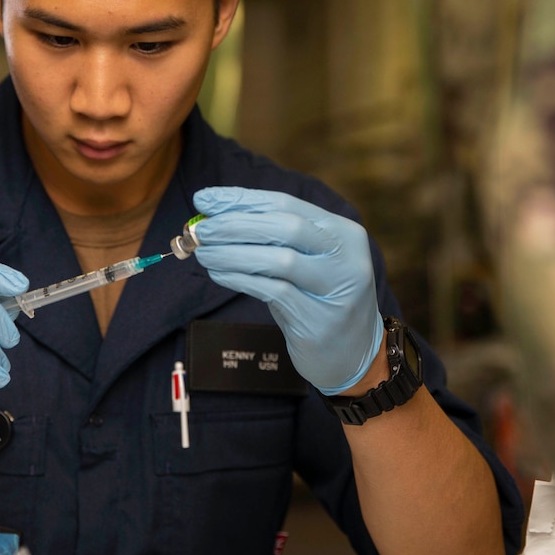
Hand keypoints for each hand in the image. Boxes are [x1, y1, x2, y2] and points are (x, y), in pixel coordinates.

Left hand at [191, 187, 384, 394]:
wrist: (353, 356)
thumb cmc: (318, 301)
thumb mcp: (306, 262)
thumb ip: (273, 239)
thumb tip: (216, 218)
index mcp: (342, 232)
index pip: (286, 204)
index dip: (242, 199)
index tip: (204, 198)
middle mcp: (346, 256)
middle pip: (285, 226)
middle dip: (236, 224)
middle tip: (201, 229)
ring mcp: (337, 289)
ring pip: (279, 259)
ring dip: (233, 253)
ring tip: (203, 253)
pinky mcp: (319, 320)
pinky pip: (273, 292)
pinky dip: (241, 279)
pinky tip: (219, 275)